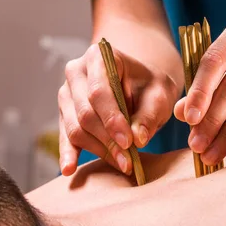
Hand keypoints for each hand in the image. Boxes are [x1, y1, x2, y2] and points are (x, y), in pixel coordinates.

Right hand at [58, 44, 179, 175]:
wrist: (142, 85)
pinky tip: (69, 169)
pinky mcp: (65, 114)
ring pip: (76, 127)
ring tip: (122, 164)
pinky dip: (68, 153)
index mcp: (99, 56)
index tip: (128, 142)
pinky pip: (65, 135)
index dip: (112, 119)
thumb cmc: (151, 86)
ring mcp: (67, 93)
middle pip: (85, 112)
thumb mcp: (160, 95)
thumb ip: (149, 114)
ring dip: (98, 149)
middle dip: (107, 139)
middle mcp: (76, 72)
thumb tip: (138, 139)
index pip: (99, 91)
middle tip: (128, 160)